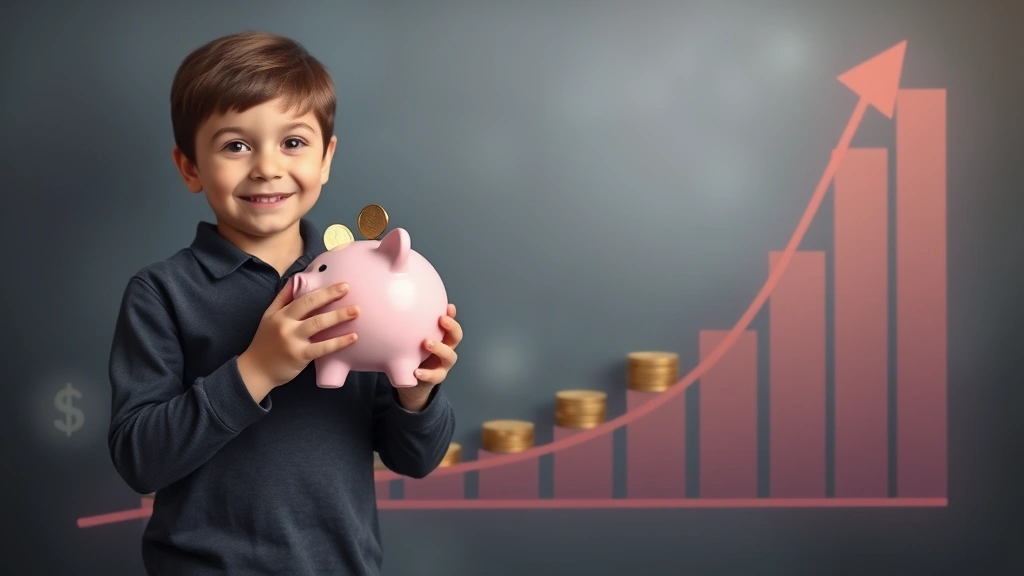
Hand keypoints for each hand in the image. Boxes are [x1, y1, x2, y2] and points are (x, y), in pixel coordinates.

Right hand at [238, 280, 359, 401]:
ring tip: (356, 311)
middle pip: (310, 305)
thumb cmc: (265, 342)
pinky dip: (339, 342)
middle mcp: (286, 324)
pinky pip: (323, 347)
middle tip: (349, 288)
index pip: (303, 297)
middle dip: (331, 296)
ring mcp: (293, 340)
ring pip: (318, 324)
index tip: (341, 285)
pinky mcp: (300, 356)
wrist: (255, 370)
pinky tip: (353, 337)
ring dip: (339, 316)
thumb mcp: (268, 317)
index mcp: (280, 313)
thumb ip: (282, 299)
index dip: (322, 290)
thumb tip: (296, 280)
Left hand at [396, 304, 462, 410]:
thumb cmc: (410, 358)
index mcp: (440, 339)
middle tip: (441, 320)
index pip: (449, 324)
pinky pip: (433, 377)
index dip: (452, 315)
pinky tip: (416, 371)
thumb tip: (390, 309)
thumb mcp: (409, 342)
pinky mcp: (434, 379)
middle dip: (452, 327)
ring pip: (449, 356)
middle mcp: (445, 350)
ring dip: (440, 348)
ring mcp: (441, 365)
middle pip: (456, 338)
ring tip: (426, 343)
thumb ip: (405, 329)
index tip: (448, 307)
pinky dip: (426, 374)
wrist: (411, 385)